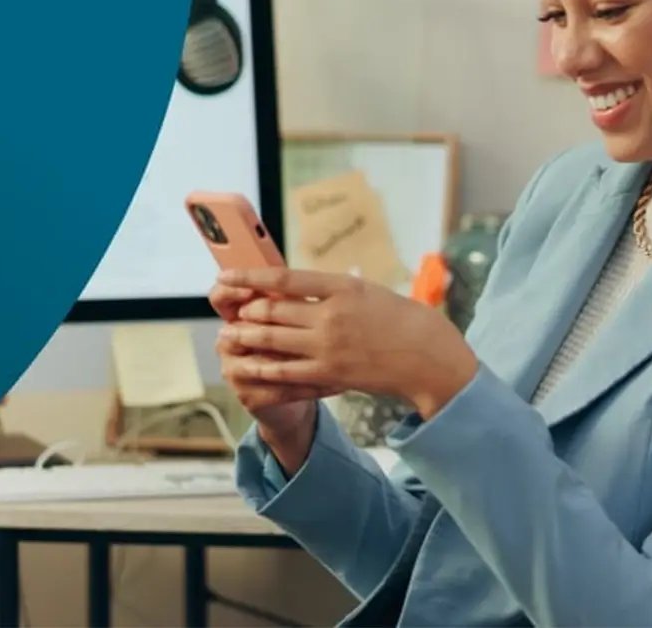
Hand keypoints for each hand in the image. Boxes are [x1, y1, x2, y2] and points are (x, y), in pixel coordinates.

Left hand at [216, 268, 479, 419]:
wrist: (425, 355)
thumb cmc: (397, 317)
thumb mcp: (363, 290)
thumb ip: (327, 289)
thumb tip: (289, 286)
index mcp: (341, 287)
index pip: (284, 278)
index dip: (250, 277)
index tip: (227, 276)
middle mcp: (331, 316)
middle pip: (274, 311)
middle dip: (246, 312)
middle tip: (230, 312)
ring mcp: (329, 348)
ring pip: (274, 342)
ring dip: (247, 339)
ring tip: (229, 336)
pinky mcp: (329, 375)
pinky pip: (286, 374)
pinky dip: (263, 370)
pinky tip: (248, 367)